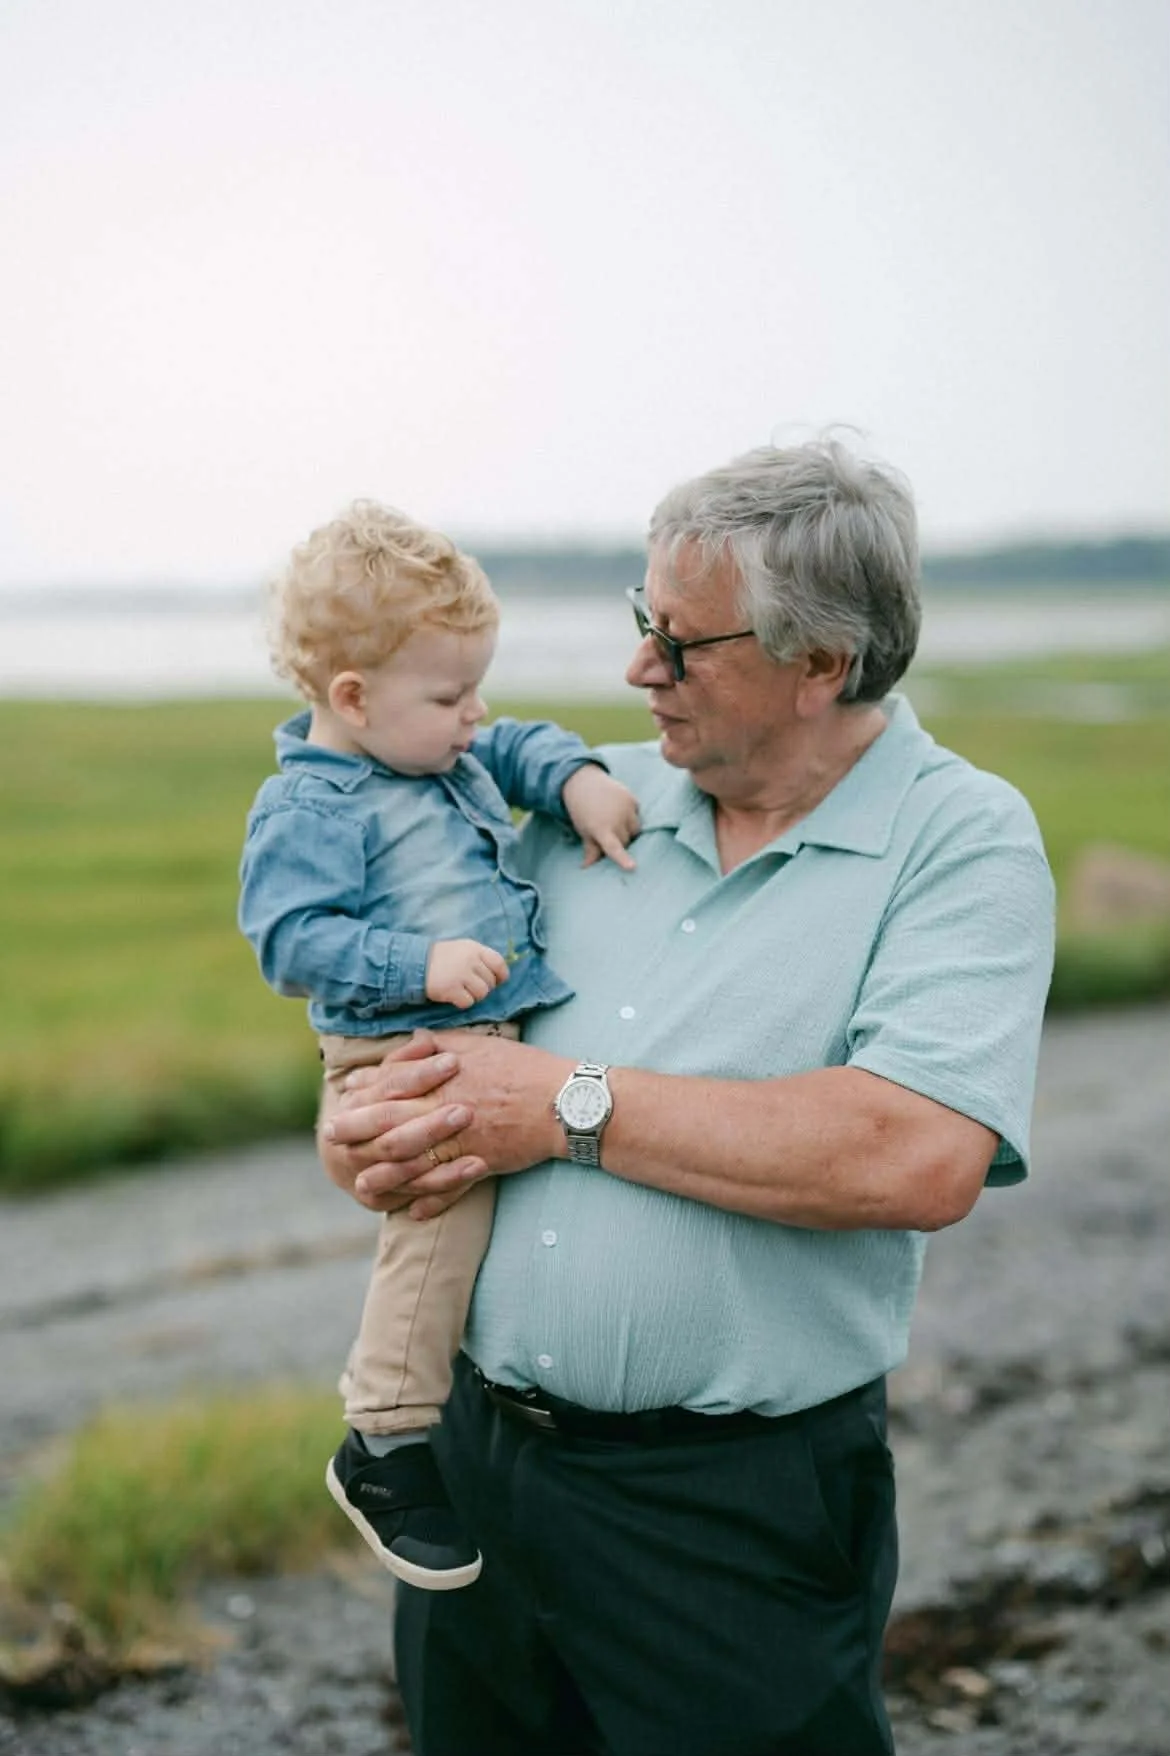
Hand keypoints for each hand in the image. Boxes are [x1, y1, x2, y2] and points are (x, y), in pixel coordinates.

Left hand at [322, 1029, 570, 1217]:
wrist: (565, 1101)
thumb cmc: (522, 1067)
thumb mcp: (478, 1044)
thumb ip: (439, 1045)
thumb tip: (410, 1041)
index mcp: (445, 1080)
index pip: (394, 1087)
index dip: (365, 1095)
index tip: (343, 1098)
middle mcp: (448, 1111)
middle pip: (393, 1125)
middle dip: (358, 1133)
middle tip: (331, 1138)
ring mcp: (464, 1142)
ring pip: (415, 1163)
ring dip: (384, 1176)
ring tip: (360, 1184)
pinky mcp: (483, 1165)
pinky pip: (450, 1188)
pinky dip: (430, 1201)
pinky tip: (412, 1211)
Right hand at [425, 938, 509, 1006]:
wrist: (416, 963)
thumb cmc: (442, 957)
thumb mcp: (463, 949)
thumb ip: (480, 958)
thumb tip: (498, 974)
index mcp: (475, 949)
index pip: (499, 963)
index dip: (501, 975)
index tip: (497, 981)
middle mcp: (470, 961)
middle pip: (490, 982)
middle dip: (484, 987)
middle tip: (471, 986)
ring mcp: (461, 975)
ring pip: (482, 993)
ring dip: (474, 996)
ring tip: (463, 992)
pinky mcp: (451, 989)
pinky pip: (468, 1002)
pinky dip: (463, 1002)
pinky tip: (454, 997)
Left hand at [561, 765, 640, 869]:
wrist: (583, 782)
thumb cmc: (582, 811)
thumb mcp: (583, 830)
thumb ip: (590, 849)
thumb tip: (588, 867)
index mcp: (600, 828)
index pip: (614, 848)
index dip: (623, 859)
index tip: (633, 867)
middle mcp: (616, 818)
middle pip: (627, 841)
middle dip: (620, 841)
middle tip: (608, 832)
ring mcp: (626, 807)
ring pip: (636, 830)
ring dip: (629, 830)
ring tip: (615, 821)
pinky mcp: (632, 798)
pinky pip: (638, 815)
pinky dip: (631, 816)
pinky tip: (618, 810)